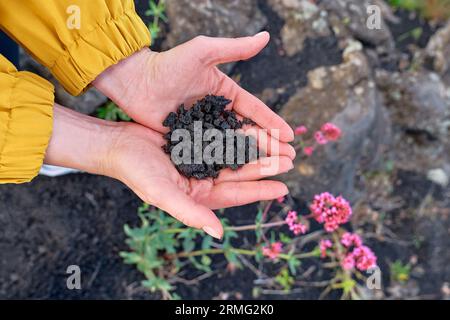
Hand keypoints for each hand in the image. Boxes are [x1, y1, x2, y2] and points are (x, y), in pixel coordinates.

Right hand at [45, 105, 292, 238]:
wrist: (117, 145)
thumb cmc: (136, 172)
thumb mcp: (163, 194)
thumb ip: (191, 213)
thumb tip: (219, 234)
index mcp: (198, 194)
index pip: (235, 194)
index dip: (259, 192)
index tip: (283, 188)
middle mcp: (203, 178)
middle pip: (240, 172)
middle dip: (265, 167)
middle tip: (290, 160)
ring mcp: (201, 158)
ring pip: (235, 153)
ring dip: (256, 149)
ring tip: (279, 144)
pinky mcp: (196, 140)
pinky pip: (223, 136)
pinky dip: (239, 133)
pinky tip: (254, 128)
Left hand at [93, 32, 295, 159]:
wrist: (136, 82)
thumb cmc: (168, 64)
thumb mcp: (203, 51)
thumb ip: (234, 48)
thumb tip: (266, 36)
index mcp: (226, 93)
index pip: (255, 110)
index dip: (272, 123)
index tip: (290, 136)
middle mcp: (218, 112)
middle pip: (248, 131)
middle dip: (269, 145)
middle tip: (289, 160)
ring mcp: (204, 128)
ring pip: (232, 145)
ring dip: (252, 157)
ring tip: (272, 170)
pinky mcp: (189, 140)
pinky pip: (211, 153)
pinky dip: (226, 163)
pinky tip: (240, 176)